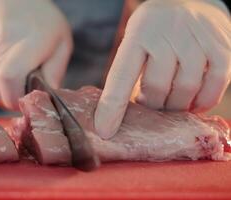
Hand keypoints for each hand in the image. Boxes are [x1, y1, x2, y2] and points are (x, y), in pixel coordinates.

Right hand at [0, 0, 72, 109]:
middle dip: (9, 97)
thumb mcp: (60, 40)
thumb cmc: (39, 19)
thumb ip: (55, 72)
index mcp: (27, 40)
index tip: (25, 97)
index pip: (9, 78)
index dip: (16, 97)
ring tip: (10, 61)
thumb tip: (46, 100)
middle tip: (21, 84)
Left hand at [95, 0, 230, 138]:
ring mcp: (197, 40)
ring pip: (184, 92)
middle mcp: (167, 33)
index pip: (121, 76)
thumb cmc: (156, 30)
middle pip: (156, 89)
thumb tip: (118, 114)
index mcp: (138, 34)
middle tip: (148, 105)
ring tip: (169, 105)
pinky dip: (201, 104)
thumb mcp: (135, 40)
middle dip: (150, 106)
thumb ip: (128, 71)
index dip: (112, 107)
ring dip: (175, 108)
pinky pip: (212, 89)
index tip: (104, 131)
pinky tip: (192, 103)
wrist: (192, 1)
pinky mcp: (222, 48)